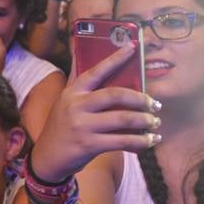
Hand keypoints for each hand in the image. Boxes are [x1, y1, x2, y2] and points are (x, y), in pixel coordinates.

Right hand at [30, 45, 159, 181]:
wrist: (47, 158)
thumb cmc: (62, 127)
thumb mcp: (65, 102)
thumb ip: (78, 83)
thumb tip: (82, 53)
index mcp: (72, 92)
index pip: (96, 70)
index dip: (115, 58)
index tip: (132, 46)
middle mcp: (76, 106)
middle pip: (115, 95)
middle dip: (141, 99)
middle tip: (155, 104)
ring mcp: (82, 126)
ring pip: (123, 119)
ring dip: (145, 121)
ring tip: (155, 122)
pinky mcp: (89, 145)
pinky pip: (122, 141)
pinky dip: (140, 141)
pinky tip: (150, 140)